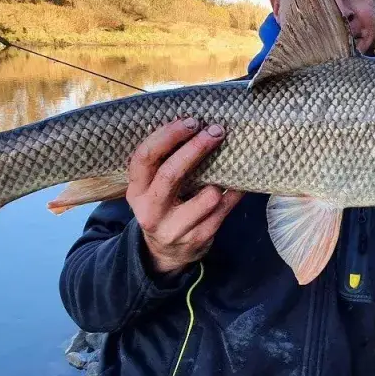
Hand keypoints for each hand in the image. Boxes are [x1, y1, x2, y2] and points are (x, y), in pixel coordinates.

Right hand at [127, 117, 242, 276]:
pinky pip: (225, 209)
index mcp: (136, 191)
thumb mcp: (152, 188)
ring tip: (225, 166)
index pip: (145, 158)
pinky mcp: (198, 239)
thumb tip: (195, 125)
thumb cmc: (164, 207)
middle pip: (171, 174)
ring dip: (220, 178)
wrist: (166, 253)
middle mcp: (150, 211)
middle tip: (216, 131)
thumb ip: (164, 163)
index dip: (168, 136)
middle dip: (196, 149)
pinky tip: (238, 183)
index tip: (191, 122)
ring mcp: (174, 229)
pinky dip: (235, 192)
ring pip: (208, 196)